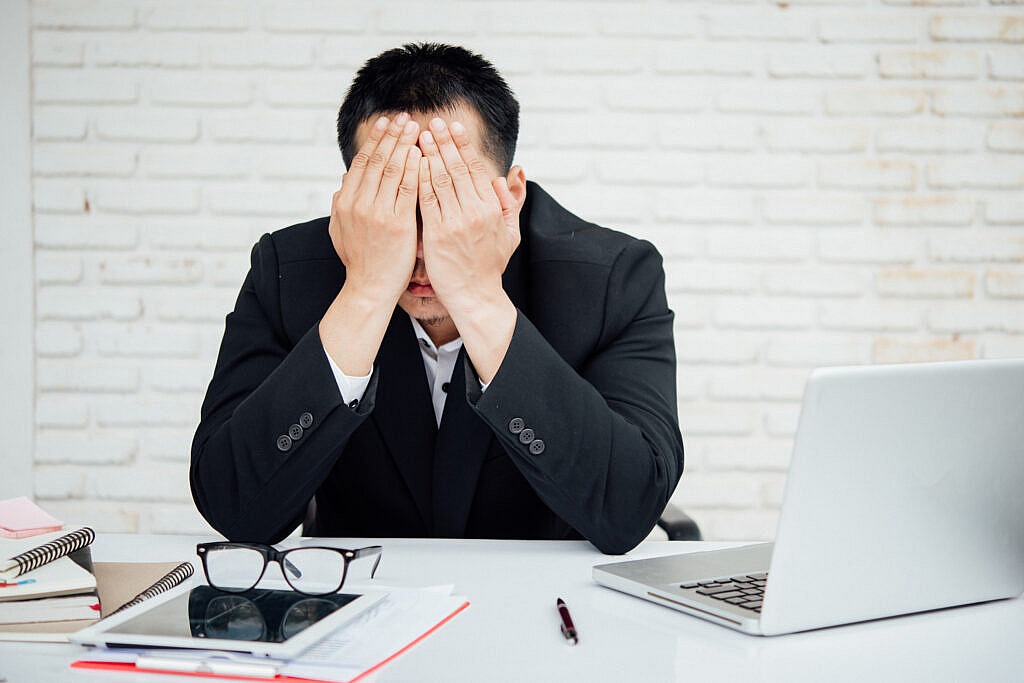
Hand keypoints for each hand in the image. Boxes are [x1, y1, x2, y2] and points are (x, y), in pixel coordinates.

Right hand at [318, 113, 420, 377]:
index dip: (375, 140)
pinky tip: (423, 155)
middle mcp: (358, 203)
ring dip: (405, 145)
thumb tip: (343, 184)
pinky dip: (416, 169)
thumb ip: (341, 205)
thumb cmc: (360, 261)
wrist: (369, 289)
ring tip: (417, 128)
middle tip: (404, 117)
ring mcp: (377, 213)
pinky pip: (409, 189)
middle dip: (392, 136)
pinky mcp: (397, 224)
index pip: (362, 163)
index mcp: (345, 202)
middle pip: (378, 160)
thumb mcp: (340, 230)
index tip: (386, 123)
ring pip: (393, 170)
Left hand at [416, 117, 519, 317]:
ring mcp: (456, 223)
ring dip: (429, 154)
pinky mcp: (437, 235)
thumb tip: (512, 174)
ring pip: (440, 180)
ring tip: (419, 136)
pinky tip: (411, 164)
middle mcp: (476, 212)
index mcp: (492, 208)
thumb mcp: (510, 233)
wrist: (475, 296)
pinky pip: (426, 200)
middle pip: (457, 168)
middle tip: (433, 122)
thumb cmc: (490, 266)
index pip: (475, 168)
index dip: (463, 145)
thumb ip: (511, 203)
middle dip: (444, 142)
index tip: (453, 127)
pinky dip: (418, 179)